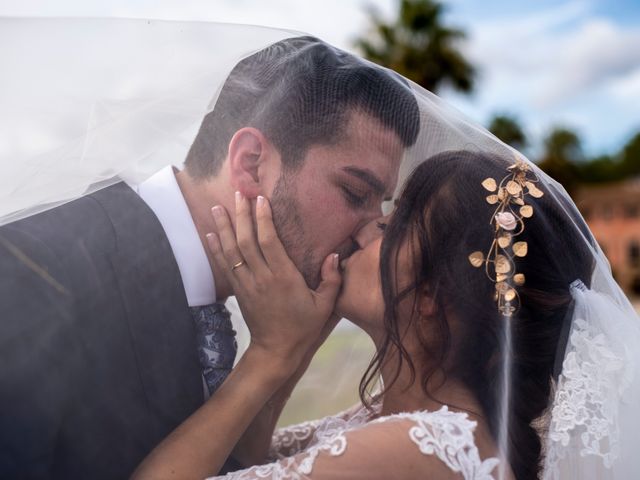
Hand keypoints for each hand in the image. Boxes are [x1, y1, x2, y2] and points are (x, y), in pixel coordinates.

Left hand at [207, 192, 341, 367]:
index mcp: (283, 277)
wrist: (276, 350)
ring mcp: (247, 284)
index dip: (263, 219)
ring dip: (223, 228)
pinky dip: (216, 249)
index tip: (260, 199)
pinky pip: (225, 266)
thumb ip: (331, 279)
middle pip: (246, 242)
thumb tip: (335, 254)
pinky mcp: (239, 291)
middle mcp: (262, 277)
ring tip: (217, 206)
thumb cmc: (303, 326)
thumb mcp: (325, 306)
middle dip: (240, 216)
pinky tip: (210, 234)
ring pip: (231, 252)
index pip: (269, 242)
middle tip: (237, 194)